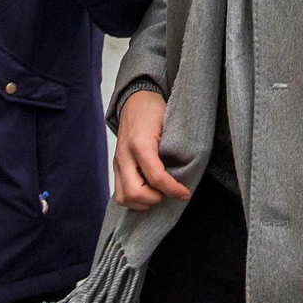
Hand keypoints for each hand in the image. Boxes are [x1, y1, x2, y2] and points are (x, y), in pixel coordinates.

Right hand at [112, 89, 189, 209]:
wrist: (135, 100)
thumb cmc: (154, 110)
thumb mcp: (169, 123)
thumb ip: (174, 148)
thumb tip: (186, 174)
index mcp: (140, 143)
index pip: (156, 177)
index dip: (173, 190)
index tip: (185, 194)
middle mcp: (124, 155)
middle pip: (134, 192)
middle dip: (155, 198)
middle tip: (169, 193)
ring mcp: (117, 162)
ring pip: (123, 197)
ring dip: (143, 202)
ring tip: (158, 194)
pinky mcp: (116, 167)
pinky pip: (120, 193)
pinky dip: (135, 199)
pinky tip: (149, 192)